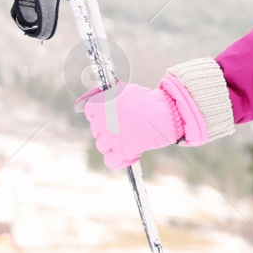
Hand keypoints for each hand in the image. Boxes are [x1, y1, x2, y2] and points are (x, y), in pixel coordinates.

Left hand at [78, 78, 199, 168]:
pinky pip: (111, 161)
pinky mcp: (121, 152)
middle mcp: (101, 122)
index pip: (90, 111)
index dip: (99, 113)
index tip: (108, 114)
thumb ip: (111, 97)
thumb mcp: (125, 91)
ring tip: (129, 138)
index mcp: (101, 104)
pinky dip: (117, 160)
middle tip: (124, 126)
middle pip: (97, 129)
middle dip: (108, 129)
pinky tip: (127, 154)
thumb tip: (102, 98)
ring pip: (102, 145)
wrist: (162, 113)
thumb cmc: (147, 101)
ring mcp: (110, 138)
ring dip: (112, 144)